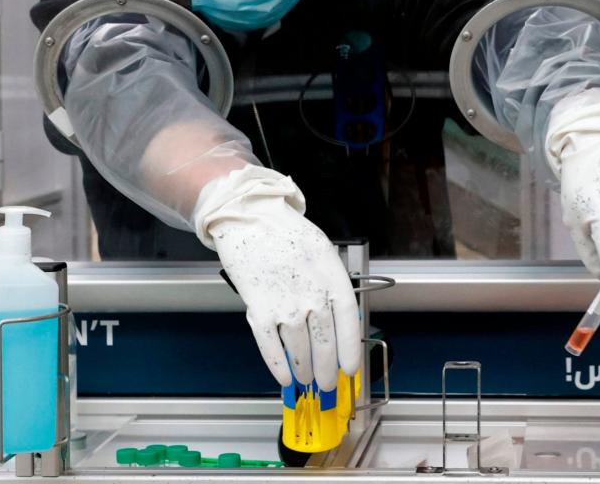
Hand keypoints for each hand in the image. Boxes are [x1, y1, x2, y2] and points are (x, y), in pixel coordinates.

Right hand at [194, 167, 361, 390]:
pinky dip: (278, 365)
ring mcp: (284, 304)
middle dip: (326, 370)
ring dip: (304, 370)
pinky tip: (284, 375)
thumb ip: (330, 283)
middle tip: (327, 383)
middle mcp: (311, 294)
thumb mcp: (322, 251)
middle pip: (325, 344)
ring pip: (300, 350)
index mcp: (332, 277)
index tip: (349, 368)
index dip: (350, 350)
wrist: (249, 216)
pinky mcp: (258, 309)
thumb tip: (335, 320)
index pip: (348, 323)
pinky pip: (271, 346)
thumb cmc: (285, 231)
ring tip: (306, 379)